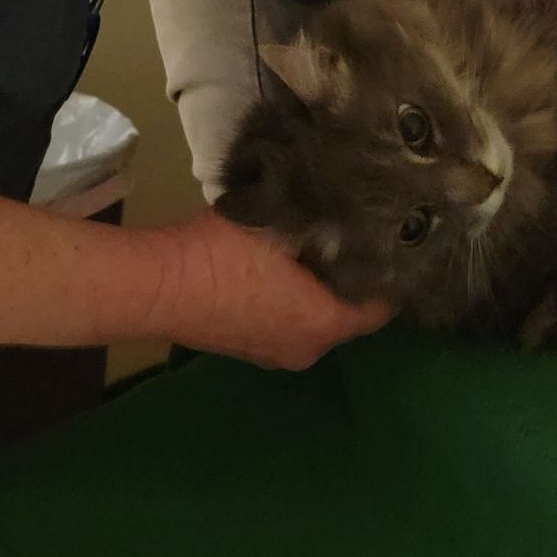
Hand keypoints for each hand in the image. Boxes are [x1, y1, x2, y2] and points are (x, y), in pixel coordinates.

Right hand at [146, 214, 390, 369]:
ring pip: (318, 316)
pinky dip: (297, 296)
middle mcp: (306, 349)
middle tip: (362, 230)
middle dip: (357, 275)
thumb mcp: (281, 221)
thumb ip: (324, 218)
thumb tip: (353, 203)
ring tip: (327, 238)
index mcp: (323, 325)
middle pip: (350, 312)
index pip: (381, 306)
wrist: (159, 285)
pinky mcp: (250, 347)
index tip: (397, 238)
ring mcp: (275, 353)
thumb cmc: (224, 254)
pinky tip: (287, 260)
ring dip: (323, 285)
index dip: (392, 271)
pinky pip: (290, 320)